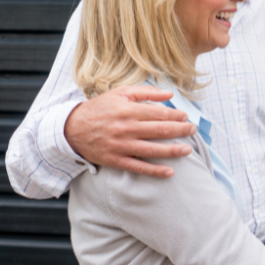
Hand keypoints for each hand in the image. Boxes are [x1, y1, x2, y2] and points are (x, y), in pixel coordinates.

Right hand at [64, 85, 196, 178]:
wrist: (70, 129)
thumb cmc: (99, 108)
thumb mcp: (120, 93)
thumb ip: (146, 92)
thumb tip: (170, 94)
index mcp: (128, 110)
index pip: (159, 113)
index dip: (176, 116)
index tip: (185, 117)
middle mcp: (126, 128)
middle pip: (160, 130)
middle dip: (180, 131)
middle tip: (193, 130)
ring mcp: (121, 145)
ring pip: (152, 149)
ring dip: (173, 151)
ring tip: (188, 150)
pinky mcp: (115, 160)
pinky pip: (138, 167)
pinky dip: (154, 171)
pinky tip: (170, 172)